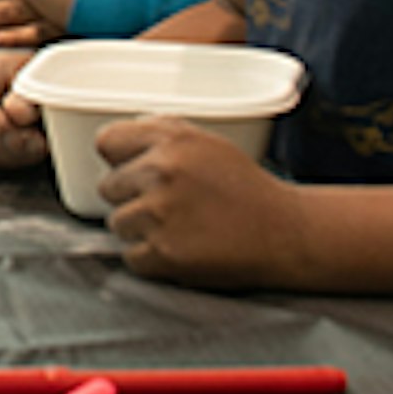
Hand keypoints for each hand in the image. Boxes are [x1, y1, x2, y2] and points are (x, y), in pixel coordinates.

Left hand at [100, 118, 303, 286]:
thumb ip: (160, 134)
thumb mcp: (208, 143)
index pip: (107, 142)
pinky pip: (132, 257)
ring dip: (141, 231)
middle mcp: (162, 171)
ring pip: (117, 224)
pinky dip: (152, 259)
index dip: (119, 160)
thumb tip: (115, 142)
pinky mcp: (163, 252)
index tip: (133, 172)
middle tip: (171, 206)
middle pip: (108, 188)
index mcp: (172, 139)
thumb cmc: (246, 189)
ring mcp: (160, 213)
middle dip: (133, 198)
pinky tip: (183, 248)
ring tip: (180, 228)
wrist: (286, 234)